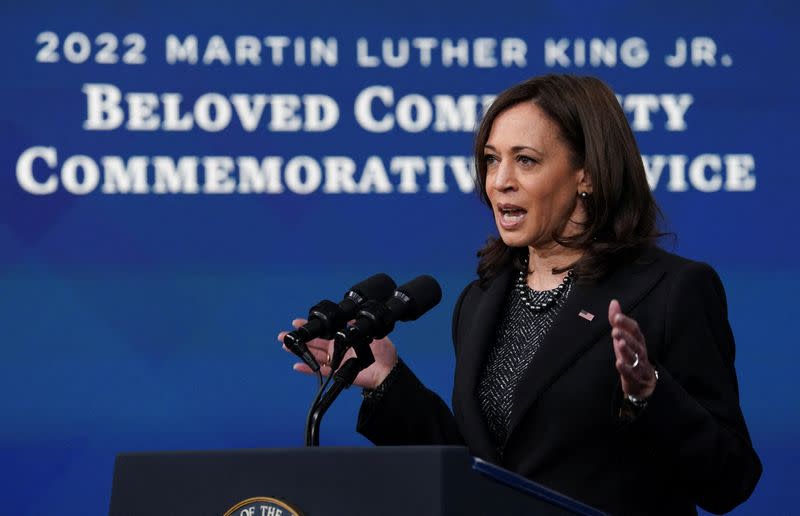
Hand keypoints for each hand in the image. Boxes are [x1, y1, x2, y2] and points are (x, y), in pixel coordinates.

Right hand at [277, 318, 397, 389]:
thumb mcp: (369, 333)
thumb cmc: (382, 352)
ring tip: (286, 346)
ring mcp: (336, 361)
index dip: (311, 327)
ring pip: (313, 356)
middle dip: (299, 338)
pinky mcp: (337, 373)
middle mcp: (337, 348)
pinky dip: (308, 370)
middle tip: (284, 335)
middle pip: (313, 343)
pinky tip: (297, 366)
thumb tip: (346, 316)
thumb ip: (356, 325)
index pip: (323, 331)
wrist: (388, 370)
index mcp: (343, 338)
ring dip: (300, 352)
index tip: (297, 322)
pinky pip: (320, 372)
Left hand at [608, 300, 656, 398]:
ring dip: (627, 350)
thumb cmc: (631, 354)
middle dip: (626, 336)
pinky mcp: (636, 377)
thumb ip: (618, 321)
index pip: (635, 329)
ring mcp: (639, 364)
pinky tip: (618, 363)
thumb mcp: (624, 337)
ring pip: (635, 357)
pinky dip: (626, 368)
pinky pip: (631, 373)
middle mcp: (640, 350)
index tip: (616, 317)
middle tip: (615, 330)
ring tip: (619, 343)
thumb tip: (614, 302)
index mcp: (638, 340)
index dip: (626, 323)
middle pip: (635, 342)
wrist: (642, 381)